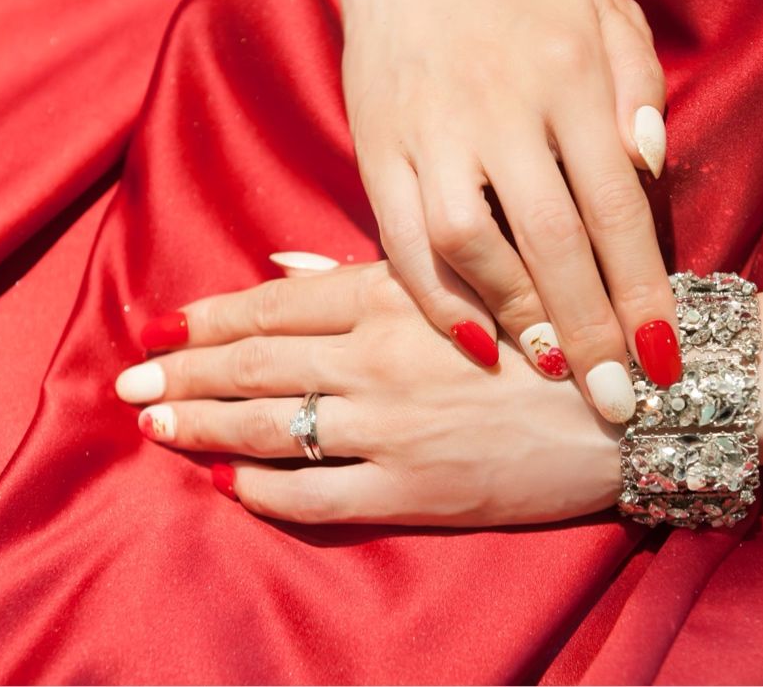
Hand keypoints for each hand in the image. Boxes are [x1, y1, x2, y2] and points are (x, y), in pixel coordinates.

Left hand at [116, 262, 621, 525]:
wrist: (633, 402)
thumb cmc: (552, 326)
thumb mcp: (462, 278)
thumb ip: (365, 273)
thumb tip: (279, 267)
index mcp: (392, 296)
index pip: (271, 305)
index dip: (206, 318)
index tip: (158, 326)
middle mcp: (378, 358)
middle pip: (254, 364)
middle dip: (183, 374)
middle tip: (129, 386)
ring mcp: (391, 427)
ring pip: (271, 425)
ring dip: (204, 425)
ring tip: (157, 426)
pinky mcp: (413, 490)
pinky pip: (315, 495)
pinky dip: (263, 488)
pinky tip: (230, 483)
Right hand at [335, 0, 681, 420]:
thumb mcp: (605, 15)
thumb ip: (640, 87)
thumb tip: (647, 167)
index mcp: (570, 77)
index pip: (617, 204)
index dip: (644, 291)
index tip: (665, 361)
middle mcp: (502, 109)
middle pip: (553, 239)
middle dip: (589, 330)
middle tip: (615, 403)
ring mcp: (434, 131)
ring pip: (472, 243)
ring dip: (513, 315)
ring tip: (549, 366)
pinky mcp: (378, 149)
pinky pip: (402, 236)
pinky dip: (435, 295)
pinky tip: (471, 338)